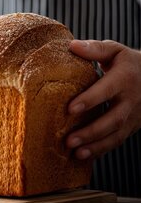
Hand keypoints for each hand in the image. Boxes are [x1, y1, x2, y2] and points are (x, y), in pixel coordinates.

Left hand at [66, 40, 140, 159]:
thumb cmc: (129, 63)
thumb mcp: (116, 51)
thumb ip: (95, 49)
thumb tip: (72, 46)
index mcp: (125, 78)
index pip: (106, 90)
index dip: (89, 100)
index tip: (70, 108)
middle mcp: (131, 100)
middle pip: (112, 119)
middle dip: (91, 131)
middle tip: (69, 140)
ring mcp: (133, 116)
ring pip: (116, 134)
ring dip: (96, 146)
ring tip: (75, 153)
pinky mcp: (132, 127)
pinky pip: (117, 141)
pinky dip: (102, 150)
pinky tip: (84, 156)